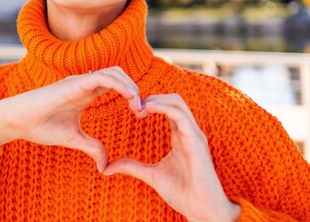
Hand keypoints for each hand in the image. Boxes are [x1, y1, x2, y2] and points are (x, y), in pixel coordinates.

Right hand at [0, 66, 144, 171]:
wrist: (16, 120)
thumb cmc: (40, 126)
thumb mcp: (73, 139)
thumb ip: (91, 147)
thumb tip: (105, 165)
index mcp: (86, 93)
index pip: (116, 85)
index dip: (132, 96)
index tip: (141, 114)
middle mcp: (84, 83)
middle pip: (119, 75)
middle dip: (135, 89)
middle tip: (142, 110)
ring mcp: (79, 81)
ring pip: (114, 72)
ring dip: (131, 86)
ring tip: (138, 106)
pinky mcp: (73, 83)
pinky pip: (103, 77)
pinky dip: (120, 85)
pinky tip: (129, 99)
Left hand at [103, 94, 240, 221]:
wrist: (202, 210)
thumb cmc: (183, 193)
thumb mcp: (152, 175)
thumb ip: (132, 167)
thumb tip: (107, 167)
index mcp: (180, 136)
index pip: (167, 107)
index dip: (149, 103)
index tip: (133, 111)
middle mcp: (189, 132)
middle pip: (173, 99)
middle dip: (152, 98)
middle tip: (134, 108)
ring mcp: (194, 135)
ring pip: (178, 103)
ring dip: (157, 100)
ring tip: (139, 108)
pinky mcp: (196, 143)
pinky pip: (181, 117)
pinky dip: (164, 108)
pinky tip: (149, 108)